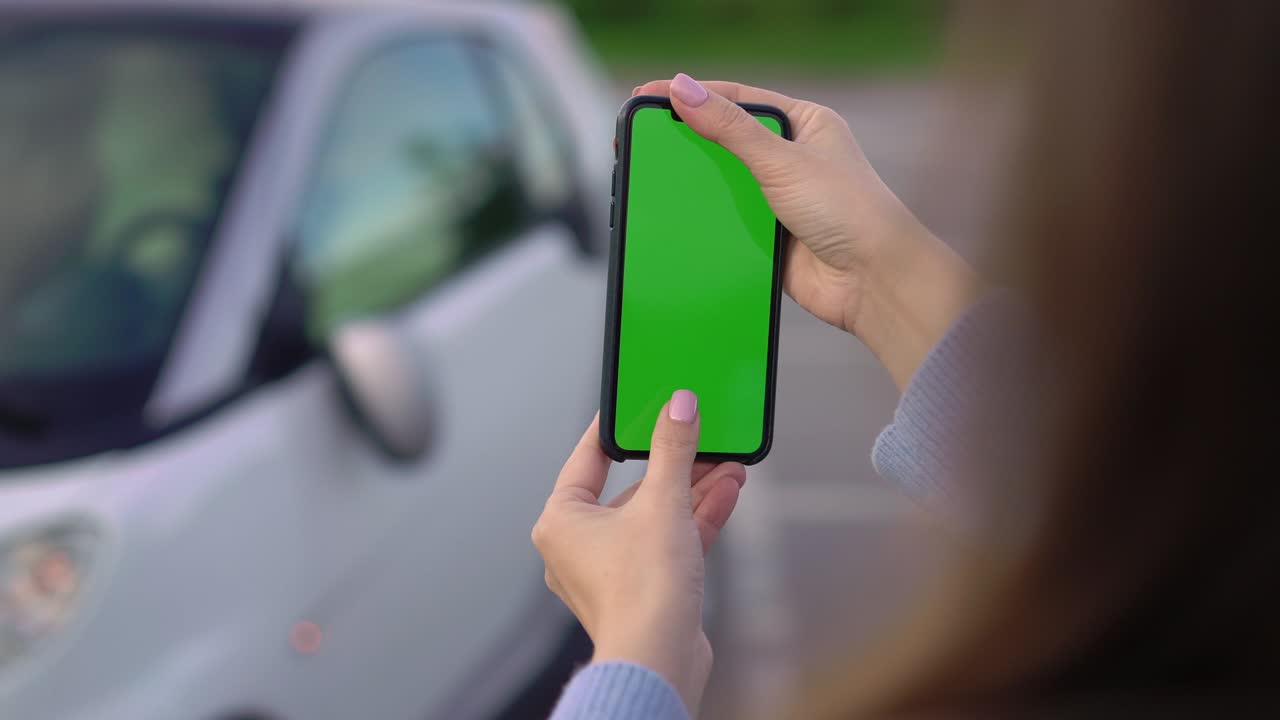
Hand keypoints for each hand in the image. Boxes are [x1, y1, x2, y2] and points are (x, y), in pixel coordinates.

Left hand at [532, 392, 744, 715]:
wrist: (660, 661)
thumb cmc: (642, 590)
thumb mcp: (663, 502)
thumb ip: (673, 450)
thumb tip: (678, 407)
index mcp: (561, 520)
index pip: (588, 457)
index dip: (617, 428)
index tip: (636, 404)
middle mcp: (578, 546)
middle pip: (630, 489)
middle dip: (675, 465)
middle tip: (701, 437)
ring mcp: (611, 570)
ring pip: (654, 517)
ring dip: (693, 490)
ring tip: (727, 465)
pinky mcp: (643, 590)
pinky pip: (667, 542)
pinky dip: (695, 519)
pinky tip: (727, 492)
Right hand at [632, 75, 980, 388]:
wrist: (873, 282)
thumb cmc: (850, 212)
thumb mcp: (783, 160)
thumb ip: (730, 128)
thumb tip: (684, 91)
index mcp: (804, 124)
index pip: (737, 99)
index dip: (692, 95)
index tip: (650, 97)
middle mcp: (792, 158)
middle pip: (725, 140)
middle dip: (686, 139)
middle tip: (640, 137)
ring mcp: (779, 198)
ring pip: (722, 183)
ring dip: (694, 183)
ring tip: (650, 174)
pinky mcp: (769, 236)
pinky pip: (727, 222)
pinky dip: (705, 221)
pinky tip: (678, 217)